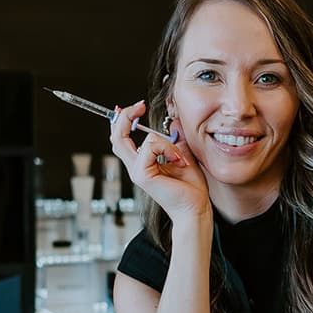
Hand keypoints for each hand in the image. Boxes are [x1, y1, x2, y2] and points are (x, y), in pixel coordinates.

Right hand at [109, 99, 210, 226]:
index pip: (121, 139)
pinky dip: (168, 149)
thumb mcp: (182, 154)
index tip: (136, 106)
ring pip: (145, 139)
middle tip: (139, 105)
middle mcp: (136, 168)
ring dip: (168, 143)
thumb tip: (174, 121)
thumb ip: (174, 139)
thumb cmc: (191, 187)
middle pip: (117, 137)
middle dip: (126, 116)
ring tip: (180, 158)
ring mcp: (137, 172)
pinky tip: (179, 162)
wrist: (195, 208)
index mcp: (142, 163)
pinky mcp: (142, 175)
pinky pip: (151, 147)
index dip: (123, 120)